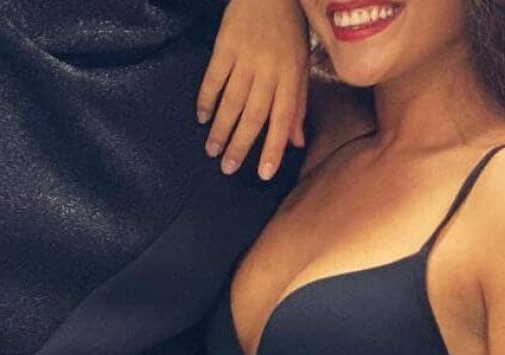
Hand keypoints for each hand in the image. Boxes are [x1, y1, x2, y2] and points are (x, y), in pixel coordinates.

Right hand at [197, 0, 309, 179]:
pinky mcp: (225, 47)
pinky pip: (214, 78)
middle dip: (241, 145)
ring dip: (221, 129)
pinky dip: (207, 99)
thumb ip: (299, 104)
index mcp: (291, 76)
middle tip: (228, 168)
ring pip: (232, 101)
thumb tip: (297, 142)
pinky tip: (202, 117)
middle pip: (253, 115)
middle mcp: (269, 70)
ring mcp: (246, 58)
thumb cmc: (290, 31)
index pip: (283, 118)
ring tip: (212, 150)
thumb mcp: (302, 65)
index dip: (274, 147)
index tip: (264, 173)